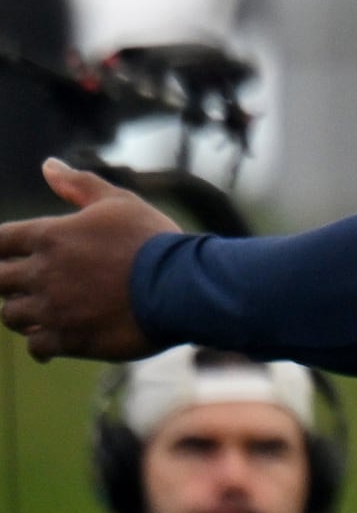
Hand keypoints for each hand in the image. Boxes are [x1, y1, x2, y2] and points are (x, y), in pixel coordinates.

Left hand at [0, 161, 175, 362]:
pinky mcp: (70, 339)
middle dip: (8, 282)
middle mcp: (43, 273)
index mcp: (50, 236)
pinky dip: (42, 344)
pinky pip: (37, 347)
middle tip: (31, 283)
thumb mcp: (119, 202)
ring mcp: (53, 309)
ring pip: (11, 315)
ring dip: (24, 312)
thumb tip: (48, 165)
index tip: (17, 254)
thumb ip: (79, 184)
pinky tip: (55, 339)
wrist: (183, 287)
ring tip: (45, 310)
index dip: (3, 249)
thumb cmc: (153, 241)